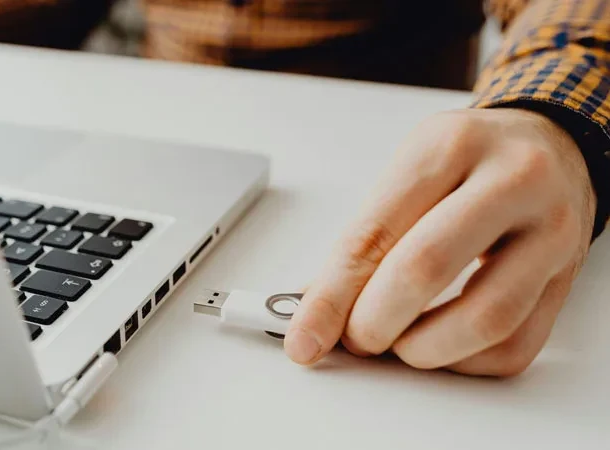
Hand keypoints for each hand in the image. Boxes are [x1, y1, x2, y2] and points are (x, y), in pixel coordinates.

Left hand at [284, 108, 595, 375]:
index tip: (303, 338)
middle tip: (355, 337)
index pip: (375, 234)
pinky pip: (515, 345)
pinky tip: (441, 345)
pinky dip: (463, 362)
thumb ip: (362, 240)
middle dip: (373, 323)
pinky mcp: (568, 276)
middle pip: (425, 270)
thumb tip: (311, 309)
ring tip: (398, 342)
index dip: (331, 297)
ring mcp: (550, 230)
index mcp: (449, 146)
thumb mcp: (409, 173)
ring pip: (483, 319)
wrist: (552, 146)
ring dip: (422, 350)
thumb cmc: (469, 162)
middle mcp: (510, 181)